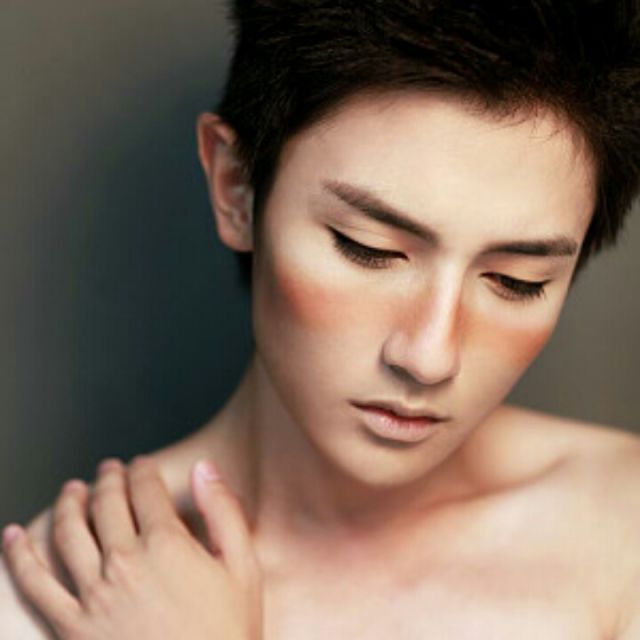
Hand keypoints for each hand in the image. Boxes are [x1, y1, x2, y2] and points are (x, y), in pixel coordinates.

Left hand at [2, 456, 263, 639]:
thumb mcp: (243, 567)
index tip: (142, 465)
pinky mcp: (70, 628)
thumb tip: (205, 468)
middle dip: (108, 479)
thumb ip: (224, 511)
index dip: (143, 470)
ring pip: (69, 532)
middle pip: (107, 504)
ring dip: (68, 503)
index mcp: (166, 544)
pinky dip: (20, 556)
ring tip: (72, 489)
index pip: (146, 489)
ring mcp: (93, 595)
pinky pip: (35, 584)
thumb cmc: (226, 633)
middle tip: (110, 470)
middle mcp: (124, 562)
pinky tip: (13, 537)